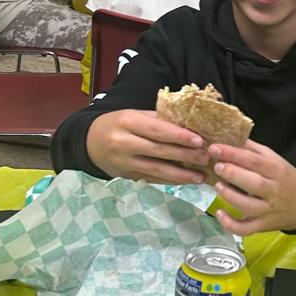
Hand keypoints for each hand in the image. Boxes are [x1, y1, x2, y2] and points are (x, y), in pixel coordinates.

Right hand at [86, 110, 209, 184]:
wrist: (90, 142)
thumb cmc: (118, 123)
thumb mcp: (134, 115)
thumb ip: (158, 120)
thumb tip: (189, 125)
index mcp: (127, 122)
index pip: (157, 130)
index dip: (179, 136)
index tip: (200, 140)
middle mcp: (124, 143)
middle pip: (159, 151)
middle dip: (185, 156)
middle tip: (206, 158)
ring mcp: (125, 162)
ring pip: (156, 170)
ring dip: (181, 175)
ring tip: (200, 176)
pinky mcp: (127, 176)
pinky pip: (152, 179)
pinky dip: (170, 181)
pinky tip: (186, 181)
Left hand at [208, 141, 295, 236]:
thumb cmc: (284, 178)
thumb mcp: (274, 159)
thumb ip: (252, 150)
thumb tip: (229, 138)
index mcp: (276, 170)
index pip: (254, 161)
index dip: (233, 154)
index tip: (214, 148)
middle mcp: (274, 191)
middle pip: (254, 183)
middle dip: (233, 174)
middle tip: (217, 166)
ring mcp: (268, 210)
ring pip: (249, 207)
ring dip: (231, 197)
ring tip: (218, 186)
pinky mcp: (263, 225)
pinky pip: (246, 229)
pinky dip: (231, 224)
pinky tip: (220, 213)